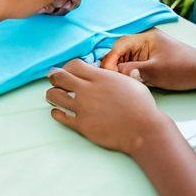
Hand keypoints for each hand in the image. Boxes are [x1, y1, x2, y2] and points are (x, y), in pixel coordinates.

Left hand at [46, 59, 166, 154]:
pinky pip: (60, 116)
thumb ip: (118, 76)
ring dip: (52, 94)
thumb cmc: (141, 105)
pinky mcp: (82, 125)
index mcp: (100, 77)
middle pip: (59, 77)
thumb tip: (119, 71)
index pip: (73, 65)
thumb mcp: (131, 82)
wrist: (143, 130)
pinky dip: (56, 112)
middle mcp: (88, 90)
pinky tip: (58, 112)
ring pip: (55, 96)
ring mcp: (83, 108)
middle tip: (53, 80)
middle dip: (54, 77)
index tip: (68, 71)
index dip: (68, 66)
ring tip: (54, 96)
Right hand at [100, 28, 195, 90]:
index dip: (110, 59)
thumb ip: (132, 71)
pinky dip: (128, 73)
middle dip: (113, 65)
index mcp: (145, 38)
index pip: (120, 45)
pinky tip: (127, 83)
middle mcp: (144, 42)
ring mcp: (148, 51)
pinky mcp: (151, 61)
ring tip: (117, 84)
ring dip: (120, 70)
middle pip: (121, 51)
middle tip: (110, 81)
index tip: (105, 73)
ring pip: (126, 59)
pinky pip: (134, 65)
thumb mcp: (155, 71)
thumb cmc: (183, 68)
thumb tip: (113, 73)